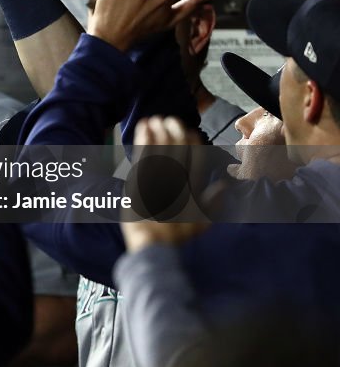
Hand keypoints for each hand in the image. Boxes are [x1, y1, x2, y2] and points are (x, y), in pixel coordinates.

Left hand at [121, 116, 209, 251]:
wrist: (156, 248)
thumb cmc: (178, 239)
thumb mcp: (202, 223)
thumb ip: (213, 202)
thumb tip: (224, 185)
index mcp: (193, 188)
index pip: (197, 158)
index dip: (193, 142)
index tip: (190, 131)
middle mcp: (178, 180)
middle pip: (179, 148)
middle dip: (175, 131)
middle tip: (170, 119)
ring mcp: (160, 179)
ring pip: (162, 148)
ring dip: (159, 131)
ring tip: (155, 119)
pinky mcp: (141, 181)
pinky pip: (144, 154)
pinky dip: (144, 138)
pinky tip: (144, 126)